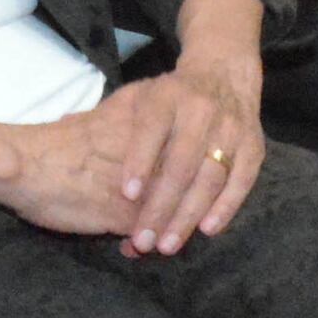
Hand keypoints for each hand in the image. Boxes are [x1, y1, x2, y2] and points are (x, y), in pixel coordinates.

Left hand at [96, 62, 264, 256]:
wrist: (224, 73)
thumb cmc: (171, 96)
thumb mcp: (141, 95)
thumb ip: (112, 116)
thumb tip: (64, 129)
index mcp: (166, 96)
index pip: (151, 130)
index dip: (140, 162)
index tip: (126, 195)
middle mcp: (200, 111)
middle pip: (181, 164)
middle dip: (161, 206)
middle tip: (143, 240)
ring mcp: (231, 129)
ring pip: (210, 178)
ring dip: (188, 215)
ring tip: (167, 245)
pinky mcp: (254, 146)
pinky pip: (240, 181)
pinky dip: (225, 207)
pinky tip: (206, 230)